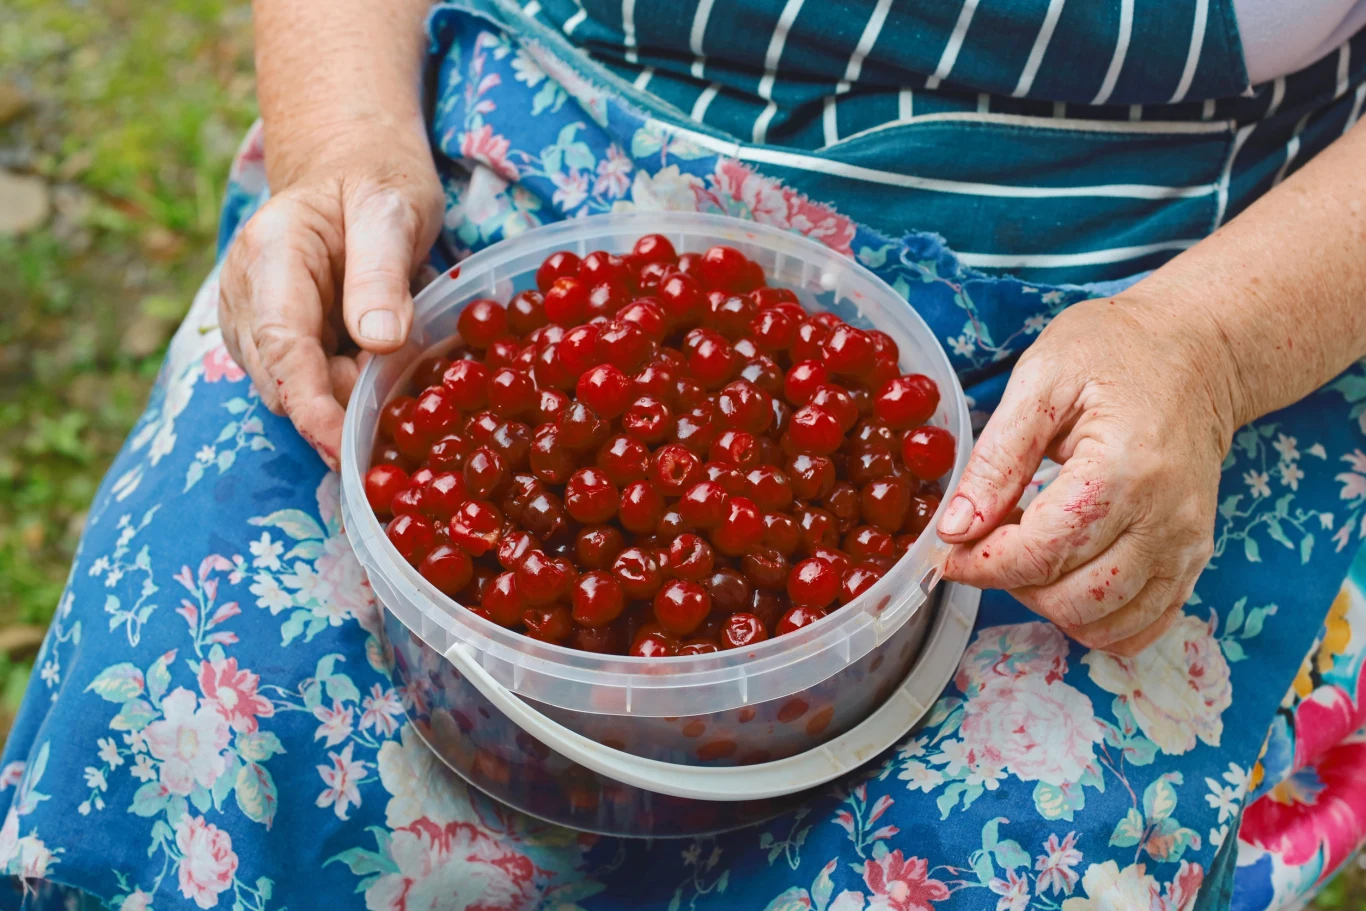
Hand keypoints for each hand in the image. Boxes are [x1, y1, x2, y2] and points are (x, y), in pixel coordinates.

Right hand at [218, 128, 443, 469]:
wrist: (347, 165)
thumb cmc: (374, 179)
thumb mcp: (392, 209)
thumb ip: (381, 274)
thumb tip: (379, 343)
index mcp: (270, 256)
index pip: (283, 348)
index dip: (313, 408)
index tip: (346, 448)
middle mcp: (246, 295)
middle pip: (287, 383)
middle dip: (345, 402)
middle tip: (403, 372)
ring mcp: (252, 323)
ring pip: (297, 393)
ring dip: (349, 394)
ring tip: (393, 348)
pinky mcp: (274, 343)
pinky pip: (310, 385)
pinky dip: (347, 387)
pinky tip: (377, 358)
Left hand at [938, 297, 1240, 653]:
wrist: (1196, 351)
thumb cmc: (1112, 352)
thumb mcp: (1040, 380)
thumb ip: (997, 458)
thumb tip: (955, 528)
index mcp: (1124, 469)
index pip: (1042, 553)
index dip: (983, 563)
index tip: (949, 550)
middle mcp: (1165, 518)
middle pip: (1072, 598)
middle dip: (1012, 583)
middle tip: (990, 541)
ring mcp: (1186, 546)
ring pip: (1104, 624)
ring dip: (1049, 605)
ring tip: (1029, 553)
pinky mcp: (1193, 560)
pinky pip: (1141, 629)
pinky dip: (1093, 621)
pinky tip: (1067, 579)